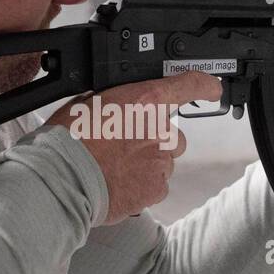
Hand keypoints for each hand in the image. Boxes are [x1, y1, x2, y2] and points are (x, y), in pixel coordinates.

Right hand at [46, 70, 222, 224]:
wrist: (61, 177)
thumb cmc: (68, 139)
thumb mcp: (89, 102)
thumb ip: (117, 103)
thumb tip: (119, 106)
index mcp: (145, 101)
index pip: (190, 85)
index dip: (205, 85)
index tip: (212, 88)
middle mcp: (160, 130)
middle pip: (173, 136)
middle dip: (155, 142)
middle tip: (125, 147)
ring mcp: (160, 162)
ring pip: (163, 163)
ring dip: (146, 165)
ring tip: (115, 168)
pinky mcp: (155, 189)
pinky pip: (155, 186)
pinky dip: (141, 186)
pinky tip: (118, 183)